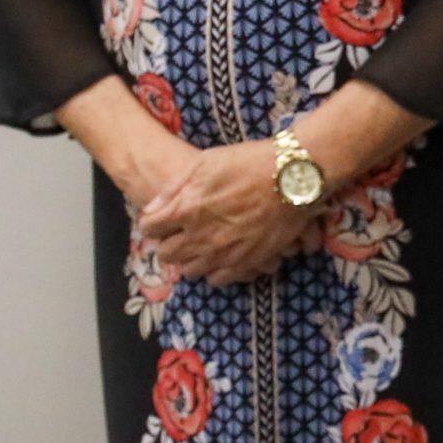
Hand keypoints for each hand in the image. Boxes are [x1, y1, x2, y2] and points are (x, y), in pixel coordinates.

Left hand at [140, 140, 321, 285]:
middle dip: (166, 242)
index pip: (149, 228)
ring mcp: (223, 254)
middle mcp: (200, 238)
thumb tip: (153, 208)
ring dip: (188, 258)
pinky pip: (218, 279)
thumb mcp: (205, 162)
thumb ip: (175, 187)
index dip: (152, 223)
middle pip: (166, 254)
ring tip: (198, 244)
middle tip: (176, 233)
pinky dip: (212, 271)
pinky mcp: (245, 263)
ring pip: (189, 270)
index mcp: (186, 210)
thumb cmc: (248, 162)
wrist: (292, 177)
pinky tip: (218, 256)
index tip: (159, 219)